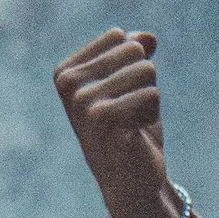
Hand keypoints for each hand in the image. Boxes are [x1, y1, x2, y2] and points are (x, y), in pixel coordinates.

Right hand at [54, 28, 178, 217]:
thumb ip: (135, 51)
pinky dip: (152, 114)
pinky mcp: (106, 123)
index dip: (132, 64)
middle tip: (129, 112)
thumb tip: (147, 37)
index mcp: (66, 73)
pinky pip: (151, 95)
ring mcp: (85, 105)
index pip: (120, 37)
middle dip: (144, 79)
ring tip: (132, 123)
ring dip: (150, 98)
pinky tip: (135, 135)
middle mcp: (70, 87)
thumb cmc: (129, 127)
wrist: (130, 180)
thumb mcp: (130, 82)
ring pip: (146, 71)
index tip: (118, 95)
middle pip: (134, 51)